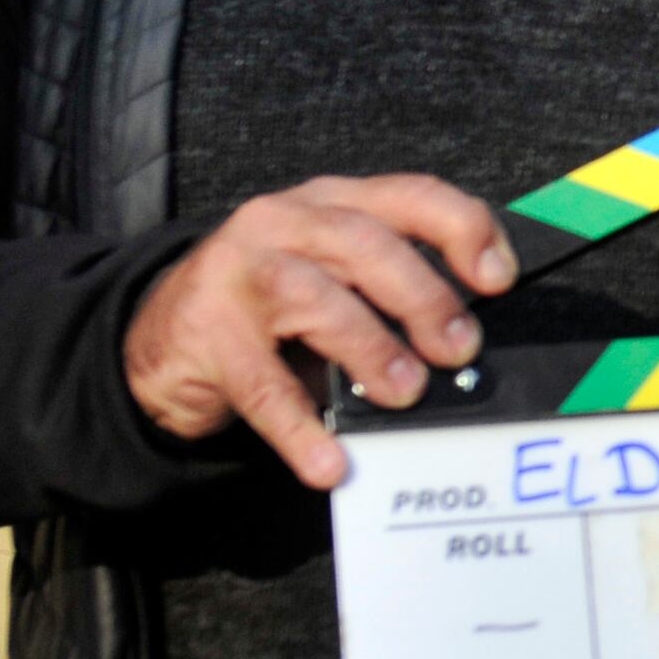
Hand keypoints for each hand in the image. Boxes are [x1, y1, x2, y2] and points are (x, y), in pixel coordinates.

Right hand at [123, 174, 513, 489]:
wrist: (158, 340)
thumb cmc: (269, 310)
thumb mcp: (335, 280)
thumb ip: (391, 295)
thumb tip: (465, 347)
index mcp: (331, 203)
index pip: (409, 196)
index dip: (462, 230)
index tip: (499, 279)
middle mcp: (283, 223)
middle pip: (364, 243)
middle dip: (422, 297)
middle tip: (458, 350)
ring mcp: (237, 273)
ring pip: (313, 298)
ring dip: (370, 347)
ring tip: (404, 393)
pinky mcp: (204, 334)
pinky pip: (261, 385)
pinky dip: (300, 428)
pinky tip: (330, 462)